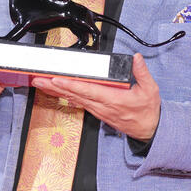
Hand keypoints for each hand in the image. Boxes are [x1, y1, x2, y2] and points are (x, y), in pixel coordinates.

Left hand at [31, 53, 159, 140]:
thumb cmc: (147, 112)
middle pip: (74, 95)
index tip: (57, 80)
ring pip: (74, 99)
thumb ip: (142, 73)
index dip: (70, 85)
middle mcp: (102, 106)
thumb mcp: (150, 90)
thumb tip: (136, 59)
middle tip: (39, 79)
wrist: (149, 131)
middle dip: (55, 87)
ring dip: (57, 92)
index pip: (87, 91)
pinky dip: (66, 96)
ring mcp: (98, 110)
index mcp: (113, 100)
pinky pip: (78, 103)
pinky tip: (57, 92)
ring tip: (42, 83)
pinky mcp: (97, 111)